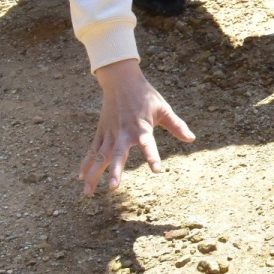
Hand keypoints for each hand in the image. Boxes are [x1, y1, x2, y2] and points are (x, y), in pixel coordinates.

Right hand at [81, 59, 194, 195]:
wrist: (121, 80)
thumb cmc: (145, 95)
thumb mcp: (163, 108)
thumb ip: (177, 125)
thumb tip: (192, 139)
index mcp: (141, 127)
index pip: (148, 145)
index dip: (153, 157)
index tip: (158, 171)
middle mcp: (123, 133)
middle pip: (118, 155)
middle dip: (115, 172)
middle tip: (113, 188)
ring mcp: (109, 133)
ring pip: (100, 157)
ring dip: (93, 174)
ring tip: (88, 193)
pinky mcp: (101, 132)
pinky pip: (92, 151)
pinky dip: (86, 164)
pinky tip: (81, 178)